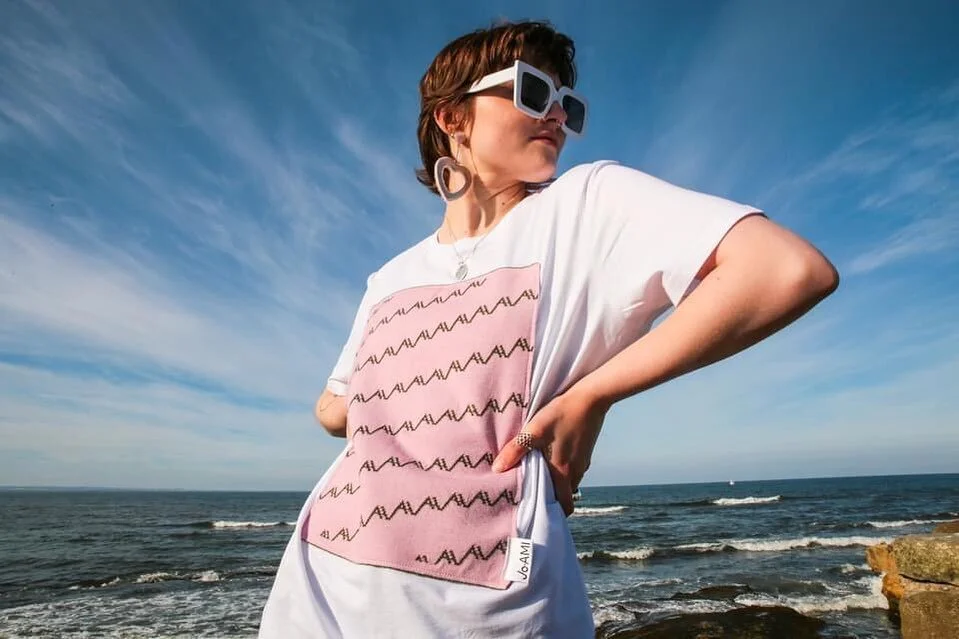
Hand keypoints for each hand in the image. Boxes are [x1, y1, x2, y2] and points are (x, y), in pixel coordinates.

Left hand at [492, 385, 609, 515]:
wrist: (591, 398)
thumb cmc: (562, 413)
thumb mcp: (534, 430)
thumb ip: (516, 449)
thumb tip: (497, 469)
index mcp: (564, 472)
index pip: (564, 506)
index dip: (553, 513)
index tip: (539, 513)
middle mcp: (576, 471)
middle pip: (565, 495)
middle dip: (552, 499)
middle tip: (533, 494)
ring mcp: (583, 461)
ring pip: (569, 482)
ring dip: (557, 483)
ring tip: (538, 475)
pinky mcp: (586, 451)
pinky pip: (573, 469)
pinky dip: (563, 469)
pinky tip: (551, 457)